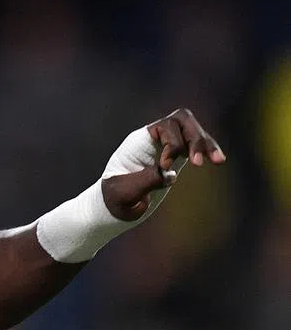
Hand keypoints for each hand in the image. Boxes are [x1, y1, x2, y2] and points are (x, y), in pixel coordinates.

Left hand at [101, 108, 226, 221]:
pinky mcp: (173, 161)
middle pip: (181, 120)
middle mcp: (151, 140)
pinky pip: (193, 147)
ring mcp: (163, 148)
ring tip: (218, 161)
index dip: (173, 144)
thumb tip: (171, 173)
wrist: (112, 209)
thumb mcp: (125, 192)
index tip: (165, 167)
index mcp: (138, 142)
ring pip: (190, 131)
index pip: (164, 126)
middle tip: (199, 163)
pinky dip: (207, 151)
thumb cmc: (113, 200)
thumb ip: (147, 180)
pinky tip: (218, 161)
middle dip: (196, 137)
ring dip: (206, 142)